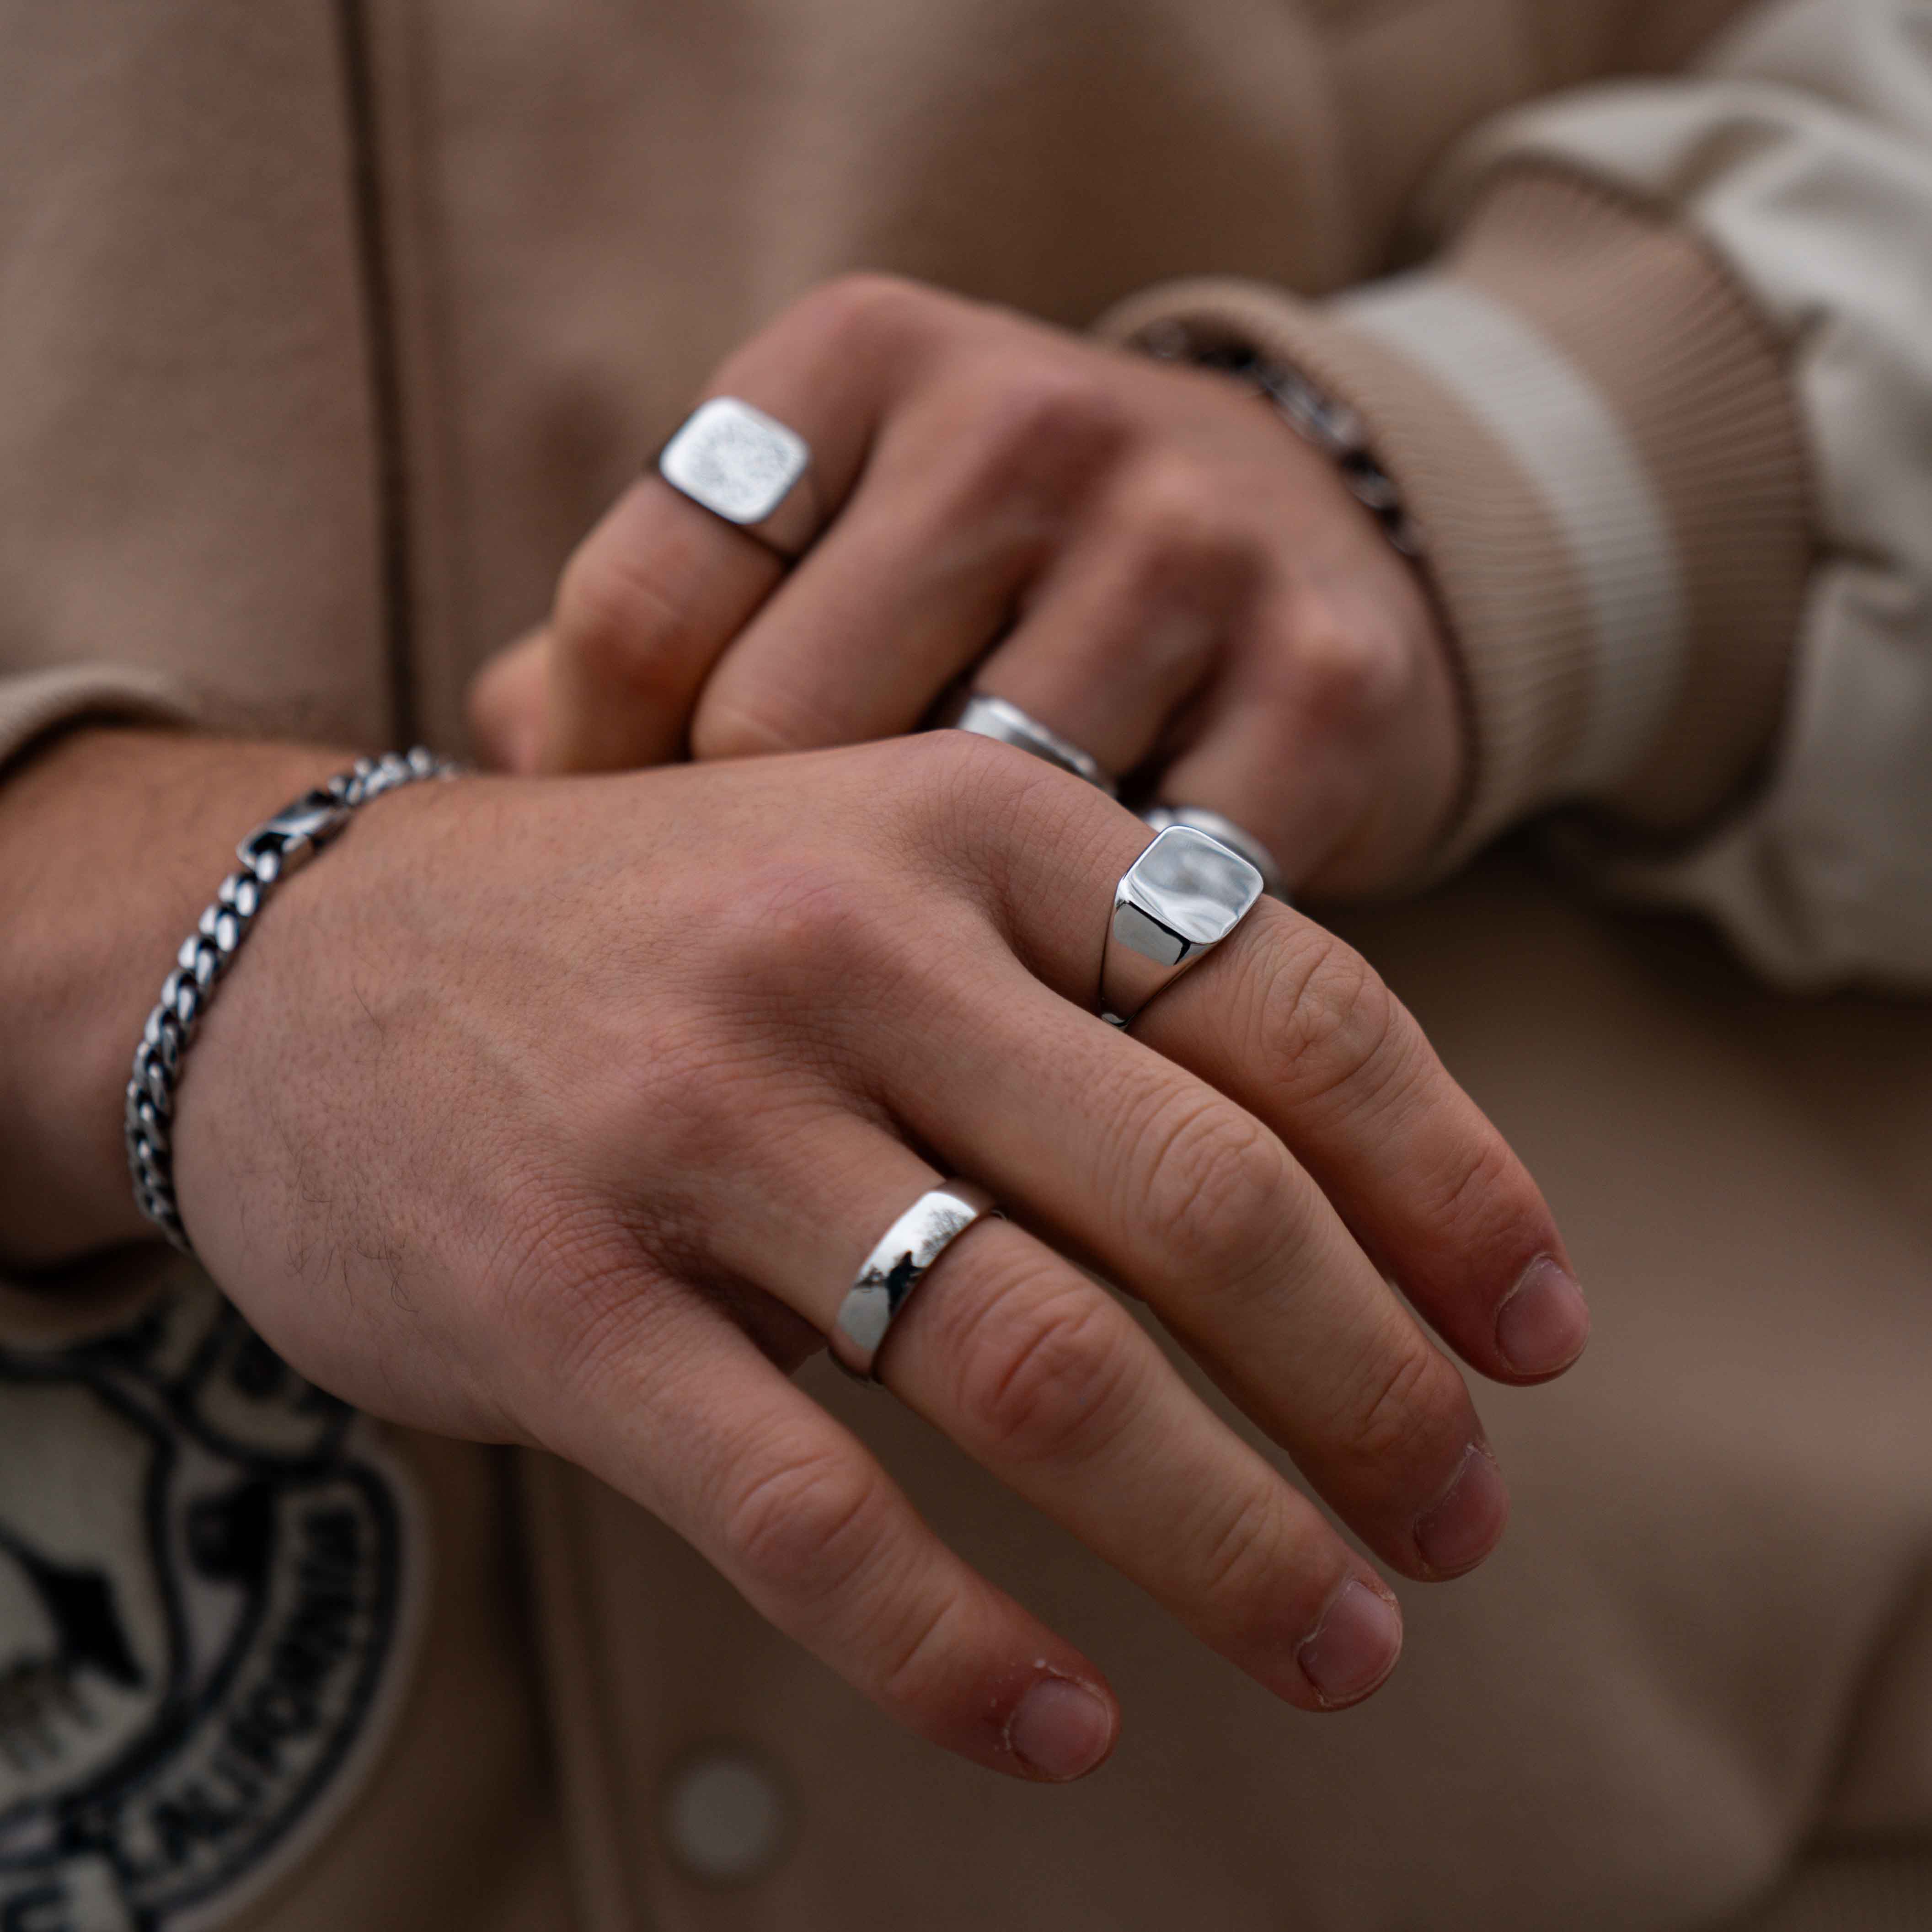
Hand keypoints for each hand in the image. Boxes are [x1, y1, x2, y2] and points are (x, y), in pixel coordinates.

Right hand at [167, 733, 1583, 1782]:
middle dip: (1374, 1390)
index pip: (1287, 1006)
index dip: (1450, 1188)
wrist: (299, 947)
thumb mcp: (880, 874)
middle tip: (1455, 1521)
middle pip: (1199, 1203)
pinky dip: (960, 1646)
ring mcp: (688, 1121)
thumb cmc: (655, 935)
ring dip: (1226, 1538)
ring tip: (1337, 1642)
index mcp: (963, 825)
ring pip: (1035, 1369)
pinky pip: (808, 1511)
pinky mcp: (551, 1297)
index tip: (1539, 1340)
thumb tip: (1353, 1208)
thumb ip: (1082, 999)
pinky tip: (1068, 1721)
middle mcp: (841, 944)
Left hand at [468, 275, 1461, 893]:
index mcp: (858, 362)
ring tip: (929, 976)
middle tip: (779, 961)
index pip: (643, 608)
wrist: (1306, 539)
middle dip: (766, 878)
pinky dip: (1096, 970)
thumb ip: (651, 639)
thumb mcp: (817, 546)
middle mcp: (1028, 418)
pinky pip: (1149, 898)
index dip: (600, 788)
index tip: (629, 886)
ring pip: (972, 830)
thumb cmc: (999, 583)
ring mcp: (1193, 542)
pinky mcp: (1330, 681)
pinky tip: (1075, 978)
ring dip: (935, 936)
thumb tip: (515, 757)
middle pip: (784, 730)